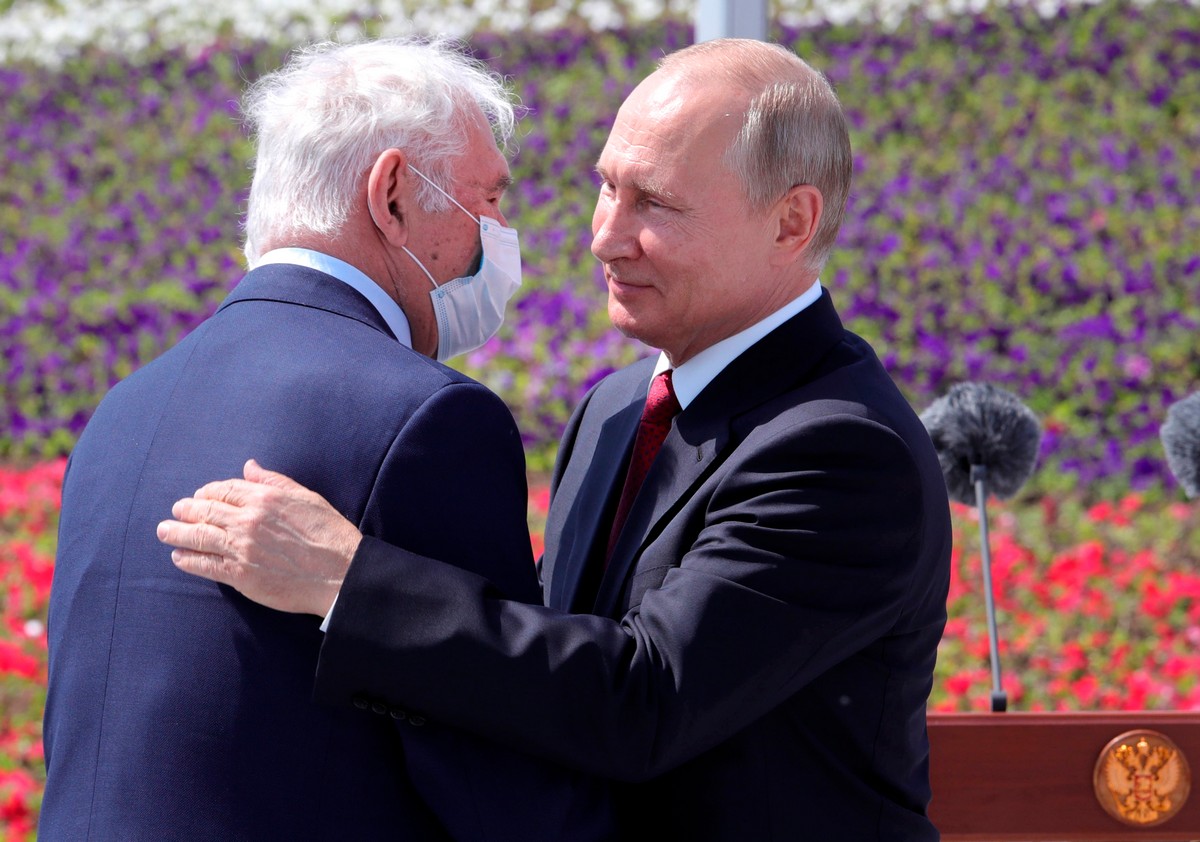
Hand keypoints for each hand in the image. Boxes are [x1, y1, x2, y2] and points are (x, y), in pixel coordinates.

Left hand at [156, 459, 361, 616]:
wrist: (340, 572)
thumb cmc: (329, 533)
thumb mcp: (305, 497)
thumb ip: (274, 481)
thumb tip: (249, 467)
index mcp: (264, 498)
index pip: (224, 490)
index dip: (208, 492)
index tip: (200, 497)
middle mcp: (248, 520)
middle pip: (205, 511)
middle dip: (186, 510)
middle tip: (175, 512)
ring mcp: (241, 548)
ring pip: (198, 536)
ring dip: (176, 533)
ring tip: (164, 531)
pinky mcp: (240, 575)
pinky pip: (205, 565)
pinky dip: (188, 560)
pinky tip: (179, 557)